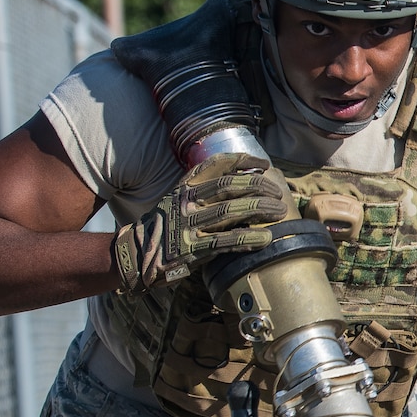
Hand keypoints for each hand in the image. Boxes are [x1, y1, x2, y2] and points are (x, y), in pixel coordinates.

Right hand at [111, 155, 288, 293]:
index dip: (243, 161)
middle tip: (277, 194)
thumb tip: (244, 181)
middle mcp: (186, 201)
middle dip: (258, 187)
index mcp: (185, 185)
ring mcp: (188, 225)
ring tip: (280, 212)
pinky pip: (225, 241)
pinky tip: (265, 238)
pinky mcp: (191, 249)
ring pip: (230, 211)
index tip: (263, 165)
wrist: (136, 254)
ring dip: (260, 209)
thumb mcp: (179, 199)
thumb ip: (205, 191)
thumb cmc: (167, 226)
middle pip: (229, 186)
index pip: (217, 164)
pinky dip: (248, 239)